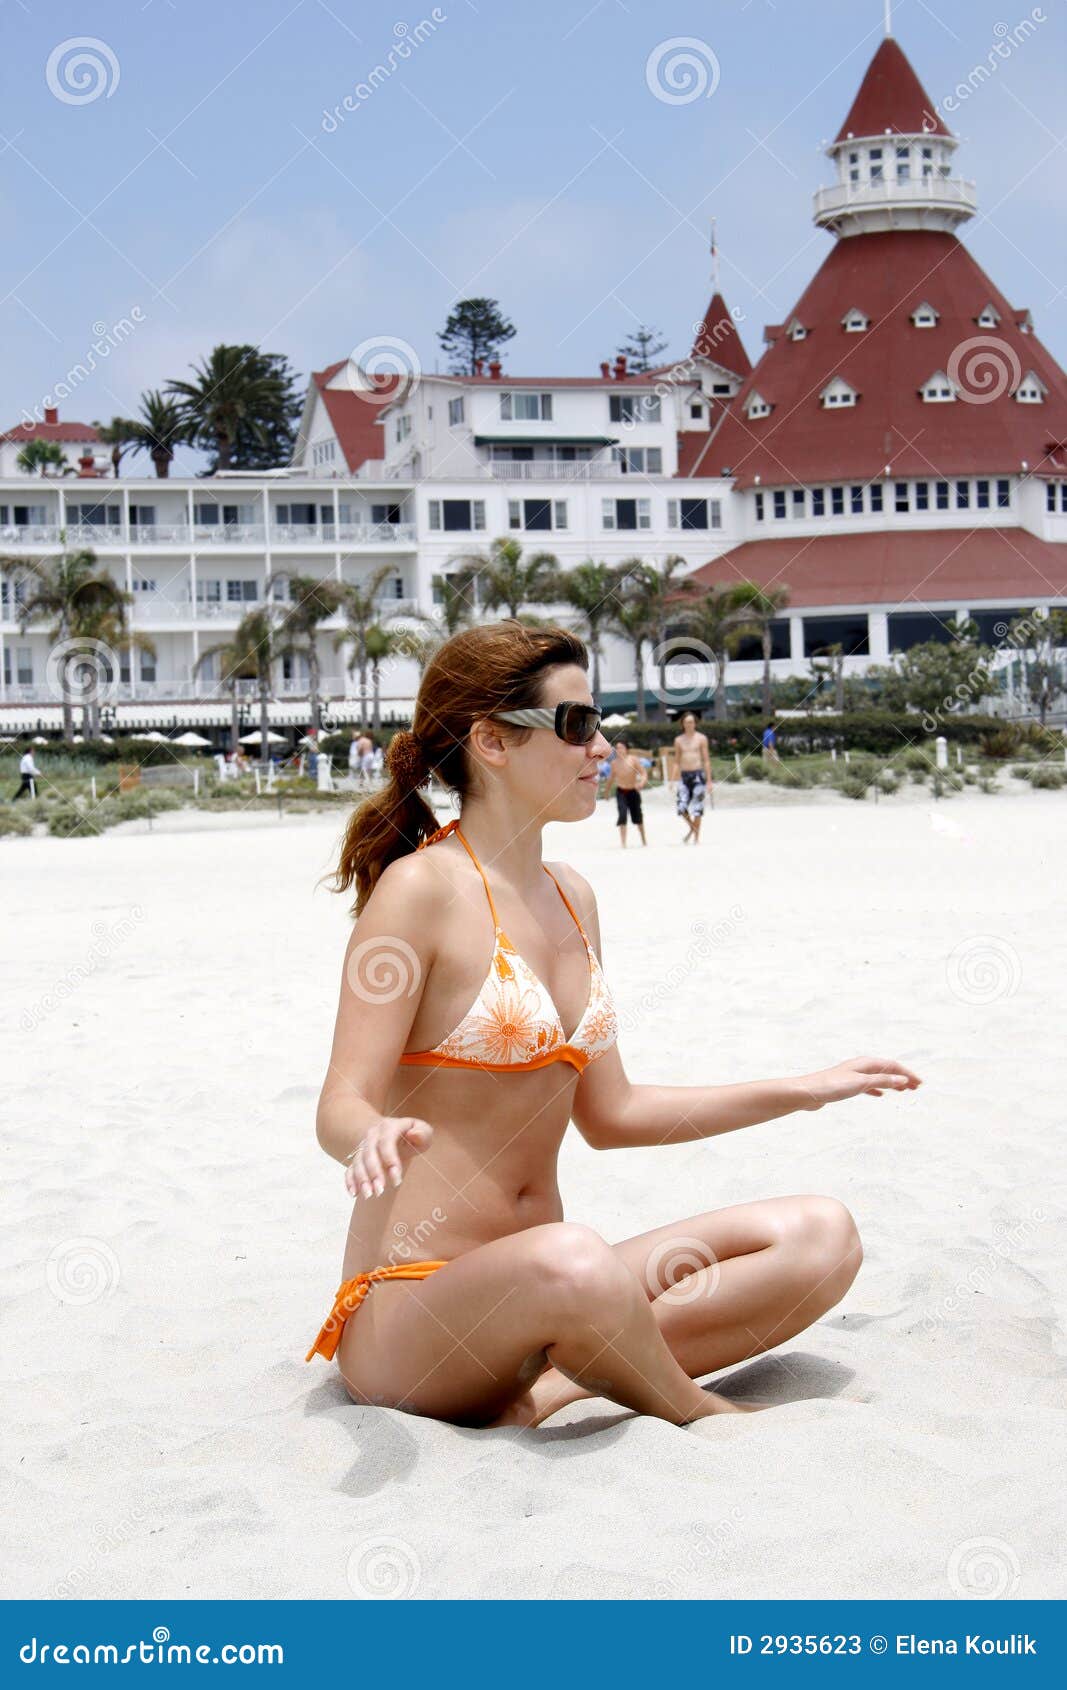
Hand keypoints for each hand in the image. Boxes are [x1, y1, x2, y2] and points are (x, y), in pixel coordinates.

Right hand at [344, 1115, 433, 1198]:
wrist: (390, 1131)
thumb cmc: (411, 1135)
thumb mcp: (423, 1131)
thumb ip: (423, 1133)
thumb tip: (414, 1134)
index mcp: (389, 1126)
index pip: (386, 1142)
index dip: (390, 1160)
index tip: (397, 1180)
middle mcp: (373, 1135)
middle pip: (369, 1153)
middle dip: (374, 1173)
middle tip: (380, 1191)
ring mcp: (363, 1146)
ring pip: (358, 1162)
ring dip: (362, 1179)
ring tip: (368, 1195)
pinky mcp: (358, 1157)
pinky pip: (350, 1168)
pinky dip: (350, 1180)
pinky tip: (354, 1193)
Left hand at [798, 1057, 921, 1110]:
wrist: (807, 1093)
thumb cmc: (832, 1086)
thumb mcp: (861, 1083)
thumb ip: (882, 1080)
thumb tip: (902, 1078)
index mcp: (865, 1063)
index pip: (892, 1066)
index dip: (907, 1074)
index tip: (920, 1084)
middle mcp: (860, 1067)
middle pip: (887, 1070)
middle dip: (902, 1077)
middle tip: (916, 1088)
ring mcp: (853, 1076)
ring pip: (879, 1078)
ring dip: (892, 1083)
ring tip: (904, 1091)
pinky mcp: (846, 1085)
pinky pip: (868, 1085)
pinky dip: (878, 1089)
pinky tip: (881, 1095)